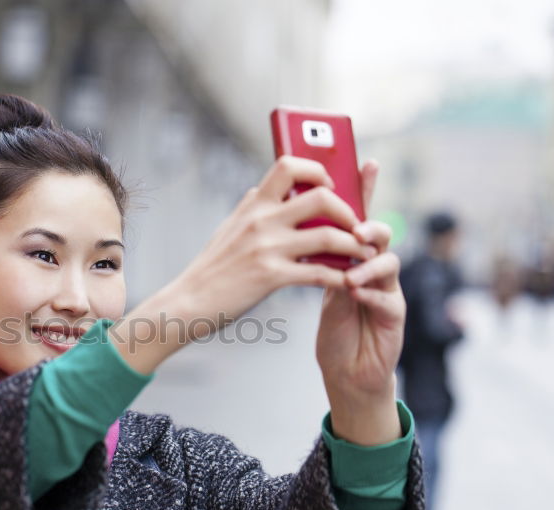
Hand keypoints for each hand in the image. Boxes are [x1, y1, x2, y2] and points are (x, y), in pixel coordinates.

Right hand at [168, 156, 373, 340]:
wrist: (189, 301)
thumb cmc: (212, 268)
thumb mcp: (228, 227)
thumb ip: (250, 208)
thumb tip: (263, 189)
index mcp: (253, 205)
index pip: (289, 165)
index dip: (317, 169)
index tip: (330, 184)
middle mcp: (261, 220)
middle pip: (321, 197)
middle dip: (348, 210)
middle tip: (356, 225)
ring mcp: (267, 248)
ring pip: (329, 236)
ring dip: (355, 246)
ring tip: (364, 255)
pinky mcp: (271, 277)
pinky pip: (319, 273)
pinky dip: (340, 277)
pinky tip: (347, 282)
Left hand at [315, 160, 404, 445]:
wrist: (345, 370)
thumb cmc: (333, 327)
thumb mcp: (320, 286)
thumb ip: (315, 254)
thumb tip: (292, 216)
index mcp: (355, 256)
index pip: (360, 217)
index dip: (365, 190)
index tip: (366, 161)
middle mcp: (375, 267)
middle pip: (380, 234)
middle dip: (371, 227)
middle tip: (356, 229)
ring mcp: (389, 290)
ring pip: (389, 263)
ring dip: (368, 263)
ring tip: (350, 272)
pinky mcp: (394, 316)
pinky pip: (389, 298)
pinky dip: (370, 294)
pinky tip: (355, 294)